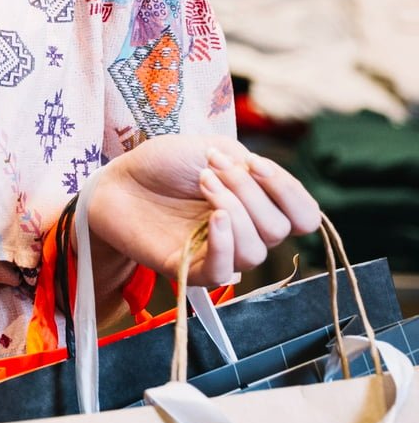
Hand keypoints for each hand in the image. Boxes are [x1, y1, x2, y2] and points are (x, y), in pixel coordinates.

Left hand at [88, 135, 321, 288]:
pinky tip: (214, 219)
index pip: (304, 216)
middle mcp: (244, 233)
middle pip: (278, 229)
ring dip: (233, 210)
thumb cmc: (163, 164)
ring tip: (202, 181)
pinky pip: (222, 273)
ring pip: (255, 251)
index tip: (254, 163)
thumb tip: (268, 183)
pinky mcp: (187, 268)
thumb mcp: (213, 149)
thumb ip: (249, 166)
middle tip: (210, 167)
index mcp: (258, 206)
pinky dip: (223, 245)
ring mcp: (217, 252)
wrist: (116, 178)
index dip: (289, 192)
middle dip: (249, 191)